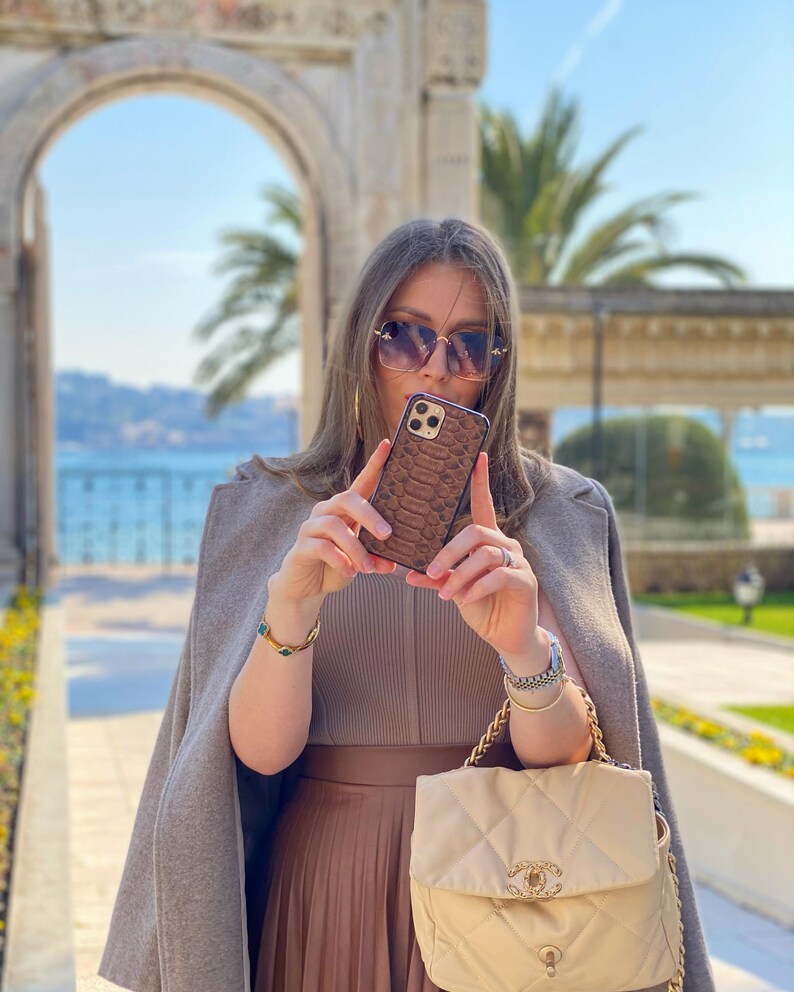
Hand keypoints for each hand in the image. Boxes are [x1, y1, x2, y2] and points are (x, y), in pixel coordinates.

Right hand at [268, 439, 395, 607]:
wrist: (305, 587)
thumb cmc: (336, 566)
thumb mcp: (361, 562)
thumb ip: (377, 558)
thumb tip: (394, 562)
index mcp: (345, 510)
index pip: (361, 481)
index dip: (374, 463)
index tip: (388, 445)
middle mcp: (327, 511)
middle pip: (348, 499)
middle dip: (370, 516)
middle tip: (387, 535)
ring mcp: (312, 527)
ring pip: (335, 526)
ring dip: (356, 548)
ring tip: (368, 568)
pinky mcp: (302, 546)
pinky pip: (322, 547)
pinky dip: (340, 560)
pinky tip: (350, 572)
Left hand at [405, 452, 542, 659]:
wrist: (508, 638)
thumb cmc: (481, 608)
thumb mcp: (453, 591)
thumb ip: (436, 579)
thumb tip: (406, 575)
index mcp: (488, 541)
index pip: (483, 505)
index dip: (480, 482)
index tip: (477, 458)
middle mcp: (505, 545)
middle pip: (476, 532)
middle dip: (449, 551)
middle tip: (430, 570)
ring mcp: (518, 562)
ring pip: (485, 554)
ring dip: (460, 574)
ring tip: (445, 593)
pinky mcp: (525, 581)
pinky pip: (498, 575)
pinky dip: (477, 587)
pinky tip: (465, 599)